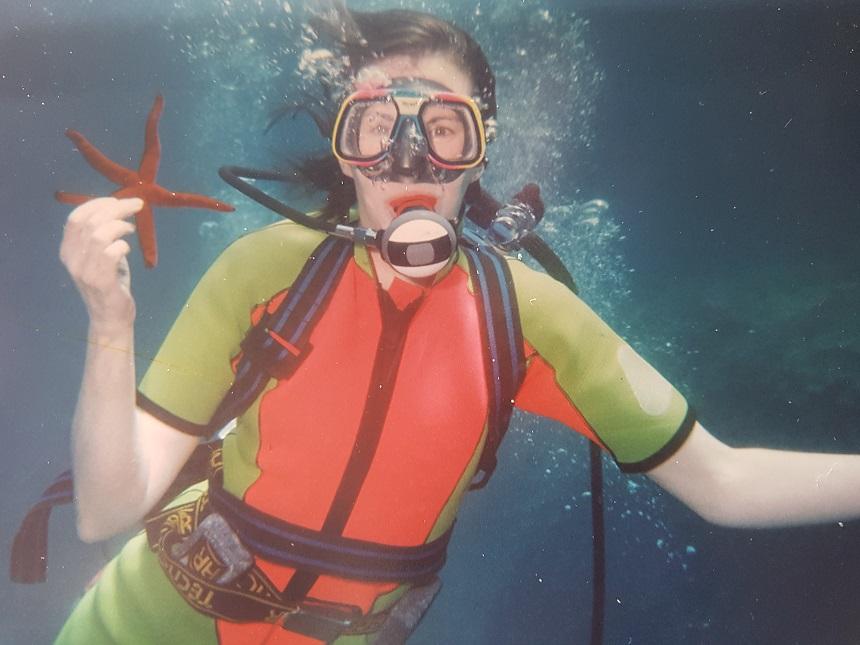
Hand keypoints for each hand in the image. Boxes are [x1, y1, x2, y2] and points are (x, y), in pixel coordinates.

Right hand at [60, 197, 140, 331]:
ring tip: (131, 229)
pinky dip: (123, 245)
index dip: (96, 204)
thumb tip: (118, 211)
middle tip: (137, 205)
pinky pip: (111, 253)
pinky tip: (127, 249)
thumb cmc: (110, 283)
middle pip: (91, 222)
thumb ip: (103, 236)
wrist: (110, 317)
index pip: (75, 218)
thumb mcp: (101, 256)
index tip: (116, 199)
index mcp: (68, 250)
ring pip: (99, 235)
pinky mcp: (100, 281)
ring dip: (120, 225)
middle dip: (116, 208)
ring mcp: (84, 271)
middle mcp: (71, 259)